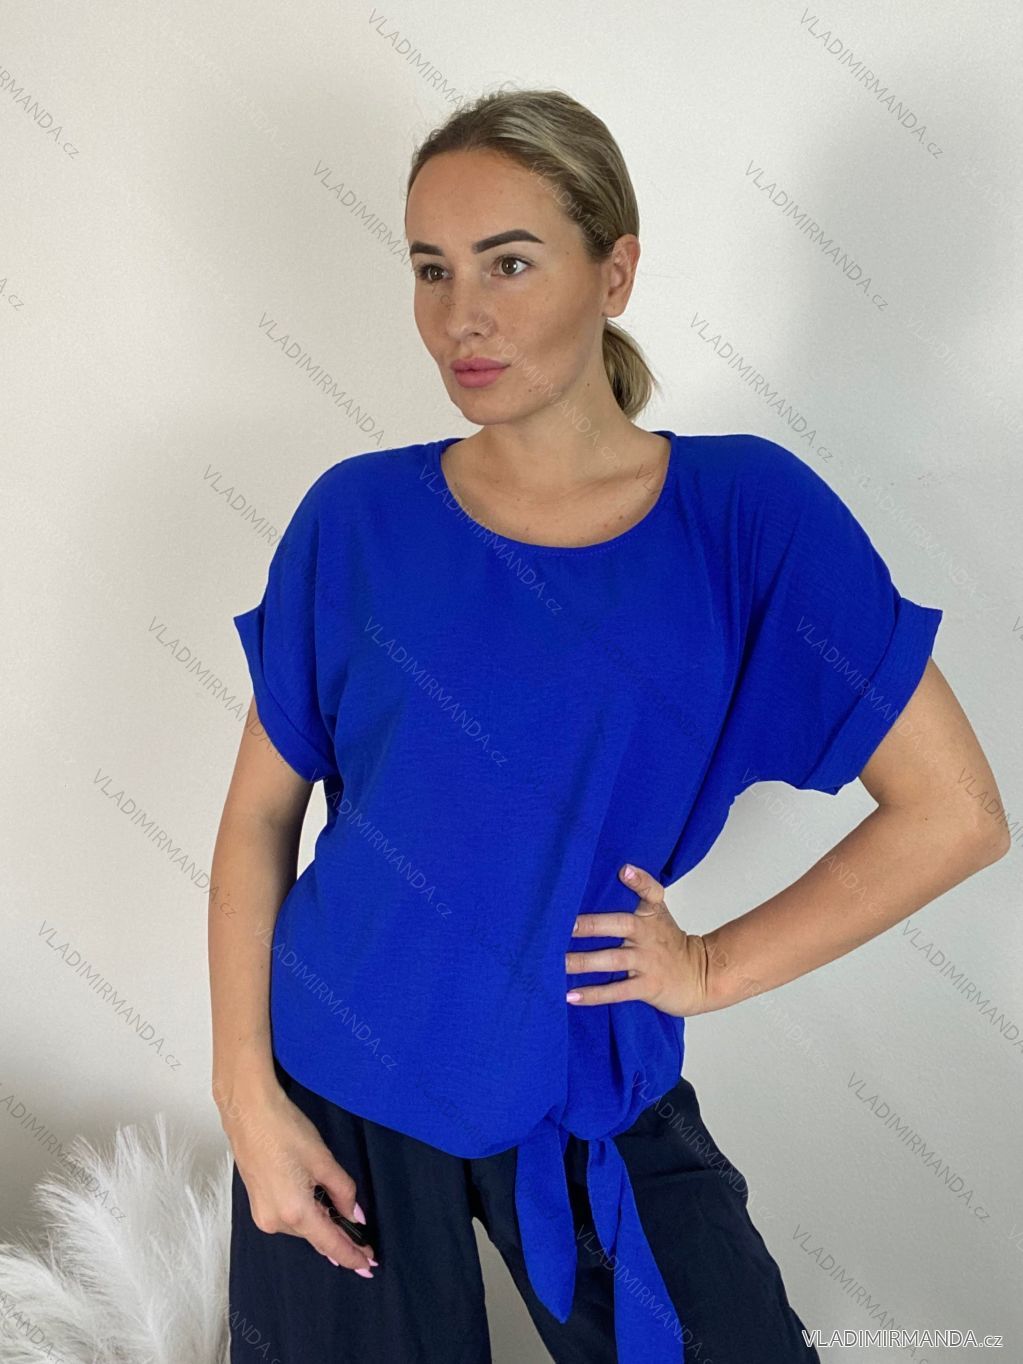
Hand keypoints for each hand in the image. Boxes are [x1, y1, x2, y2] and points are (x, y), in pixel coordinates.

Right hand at [215, 1074, 378, 1277]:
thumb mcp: (323, 1160)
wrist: (249, 1114)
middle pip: (316, 1237)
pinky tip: (319, 1206)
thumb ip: (344, 1192)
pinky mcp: (257, 1206)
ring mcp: (263, 1216)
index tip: (368, 1266)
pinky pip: (289, 1219)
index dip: (351, 1256)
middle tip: (364, 1244)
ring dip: (322, 1224)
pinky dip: (306, 1216)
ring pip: (303, 1228)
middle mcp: (276, 1222)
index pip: (329, 1244)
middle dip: (339, 1238)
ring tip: (342, 1217)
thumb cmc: (286, 1131)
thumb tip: (355, 1216)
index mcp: (295, 1212)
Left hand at [565, 862, 710, 1017]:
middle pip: (620, 924)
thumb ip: (635, 896)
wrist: (701, 976)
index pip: (651, 891)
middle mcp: (647, 935)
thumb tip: (609, 875)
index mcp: (650, 914)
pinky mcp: (646, 987)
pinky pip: (617, 991)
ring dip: (583, 962)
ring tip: (557, 963)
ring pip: (612, 959)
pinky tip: (571, 996)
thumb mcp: (657, 915)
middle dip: (590, 924)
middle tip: (562, 925)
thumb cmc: (668, 942)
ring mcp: (647, 961)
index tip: (623, 871)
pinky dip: (594, 994)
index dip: (639, 880)